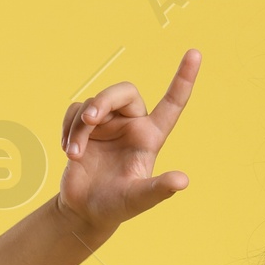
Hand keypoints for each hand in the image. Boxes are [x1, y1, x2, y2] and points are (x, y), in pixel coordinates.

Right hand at [56, 51, 200, 241]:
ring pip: (94, 103)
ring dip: (79, 127)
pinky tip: (68, 151)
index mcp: (150, 138)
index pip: (172, 103)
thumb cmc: (115, 207)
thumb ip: (158, 190)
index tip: (195, 53)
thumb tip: (183, 181)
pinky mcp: (85, 126)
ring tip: (74, 154)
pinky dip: (68, 129)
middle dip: (103, 100)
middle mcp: (132, 125)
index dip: (183, 79)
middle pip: (124, 91)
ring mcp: (108, 124)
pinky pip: (75, 110)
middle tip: (89, 120)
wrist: (83, 211)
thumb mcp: (137, 200)